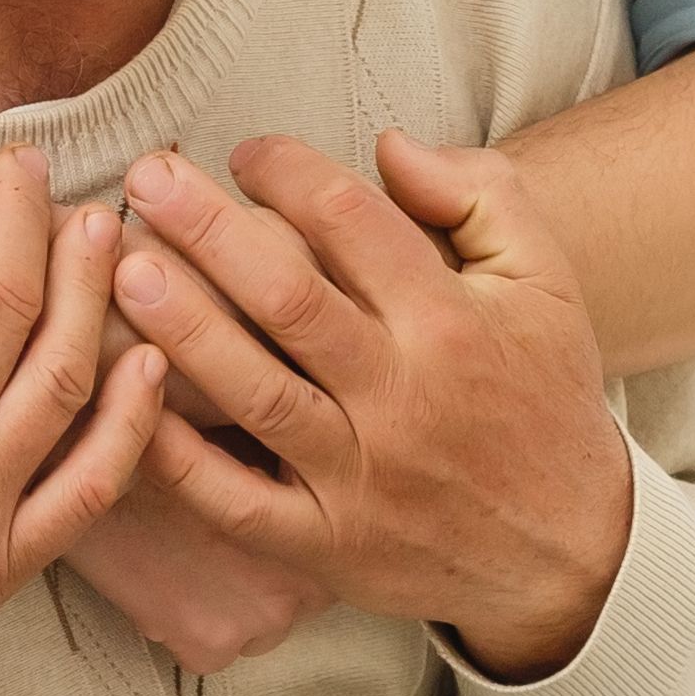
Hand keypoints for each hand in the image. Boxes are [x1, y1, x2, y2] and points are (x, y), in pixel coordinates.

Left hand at [114, 133, 633, 681]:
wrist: (572, 549)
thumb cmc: (544, 394)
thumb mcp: (545, 278)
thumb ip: (481, 193)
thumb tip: (389, 145)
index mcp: (451, 321)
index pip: (352, 221)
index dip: (288, 171)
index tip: (246, 154)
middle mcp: (403, 395)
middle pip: (288, 298)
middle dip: (208, 229)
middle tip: (146, 176)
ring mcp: (361, 478)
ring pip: (256, 393)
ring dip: (185, 328)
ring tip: (123, 270)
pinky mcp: (328, 546)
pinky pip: (237, 504)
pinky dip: (180, 459)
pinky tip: (132, 401)